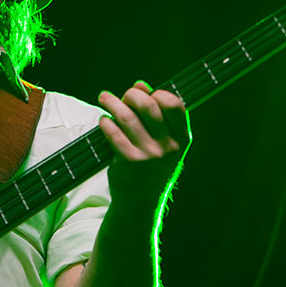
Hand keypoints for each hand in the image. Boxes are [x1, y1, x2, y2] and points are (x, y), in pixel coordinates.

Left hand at [97, 81, 190, 205]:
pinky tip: (103, 121)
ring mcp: (149, 154)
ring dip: (112, 102)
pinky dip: (106, 122)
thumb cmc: (150, 166)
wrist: (141, 202)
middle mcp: (169, 146)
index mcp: (182, 138)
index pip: (174, 104)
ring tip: (104, 98)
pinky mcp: (129, 161)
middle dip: (131, 94)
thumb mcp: (162, 143)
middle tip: (121, 96)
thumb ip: (154, 114)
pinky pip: (114, 133)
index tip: (144, 94)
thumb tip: (140, 85)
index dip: (157, 93)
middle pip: (148, 105)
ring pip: (127, 116)